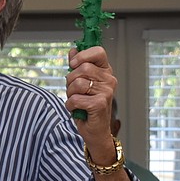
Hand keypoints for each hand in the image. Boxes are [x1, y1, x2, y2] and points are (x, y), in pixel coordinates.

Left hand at [66, 46, 116, 160]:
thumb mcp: (80, 83)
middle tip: (74, 90)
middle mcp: (109, 80)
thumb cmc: (87, 106)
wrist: (95, 130)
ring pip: (77, 83)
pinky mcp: (100, 104)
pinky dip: (70, 105)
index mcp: (105, 71)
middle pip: (82, 68)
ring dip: (70, 93)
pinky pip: (75, 98)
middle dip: (70, 80)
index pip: (98, 52)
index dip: (83, 55)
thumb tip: (73, 50)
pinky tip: (77, 109)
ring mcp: (106, 92)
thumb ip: (77, 66)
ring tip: (77, 100)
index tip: (74, 63)